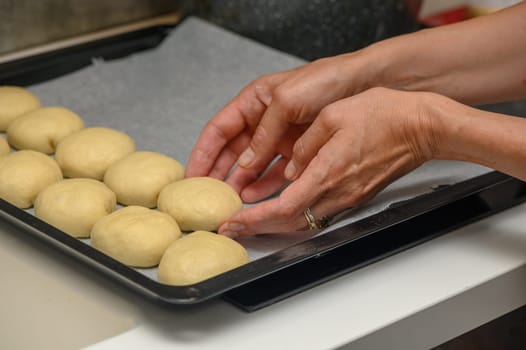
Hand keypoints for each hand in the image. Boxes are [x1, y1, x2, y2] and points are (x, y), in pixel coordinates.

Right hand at [185, 53, 371, 201]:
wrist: (361, 83)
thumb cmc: (324, 81)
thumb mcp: (287, 101)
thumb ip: (264, 133)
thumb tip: (246, 163)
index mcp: (253, 101)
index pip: (218, 130)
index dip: (203, 152)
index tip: (192, 174)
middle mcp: (262, 120)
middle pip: (231, 151)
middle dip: (217, 172)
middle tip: (206, 195)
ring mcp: (278, 136)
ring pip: (251, 164)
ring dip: (239, 182)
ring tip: (229, 200)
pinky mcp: (295, 149)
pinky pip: (274, 170)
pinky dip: (264, 184)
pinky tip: (254, 195)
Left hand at [218, 87, 438, 235]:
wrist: (422, 128)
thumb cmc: (385, 116)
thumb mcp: (334, 115)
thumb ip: (306, 144)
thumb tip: (291, 165)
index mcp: (327, 172)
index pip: (282, 207)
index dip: (253, 218)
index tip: (233, 221)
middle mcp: (337, 192)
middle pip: (289, 222)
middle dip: (256, 228)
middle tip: (230, 227)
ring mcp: (347, 197)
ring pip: (302, 221)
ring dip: (272, 224)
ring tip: (247, 221)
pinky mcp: (353, 195)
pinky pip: (317, 212)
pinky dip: (292, 215)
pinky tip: (278, 207)